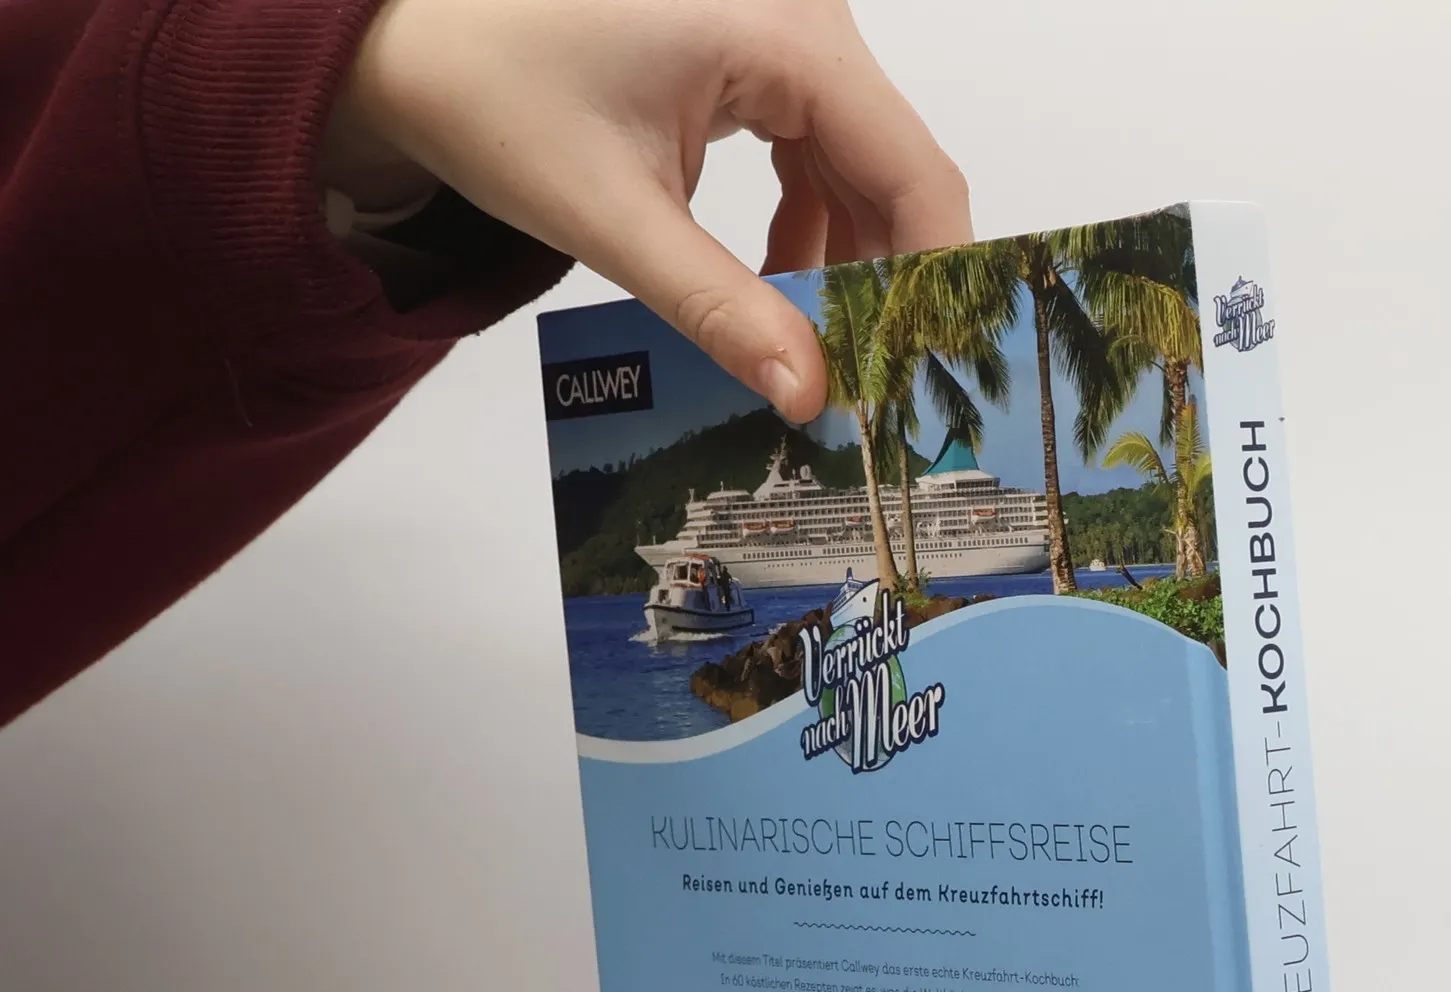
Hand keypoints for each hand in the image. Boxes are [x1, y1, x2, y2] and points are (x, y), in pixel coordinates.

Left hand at [321, 0, 971, 419]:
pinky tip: (776, 289)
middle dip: (888, 281)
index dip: (937, 272)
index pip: (912, 167)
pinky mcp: (756, 61)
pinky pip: (817, 155)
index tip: (934, 366)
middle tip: (876, 383)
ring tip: (818, 350)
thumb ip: (722, 311)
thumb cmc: (495, 96)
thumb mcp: (615, 219)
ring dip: (847, 264)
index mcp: (781, 32)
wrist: (415, 40)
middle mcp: (800, 20)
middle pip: (895, 170)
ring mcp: (781, 36)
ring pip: (862, 170)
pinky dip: (808, 230)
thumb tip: (809, 396)